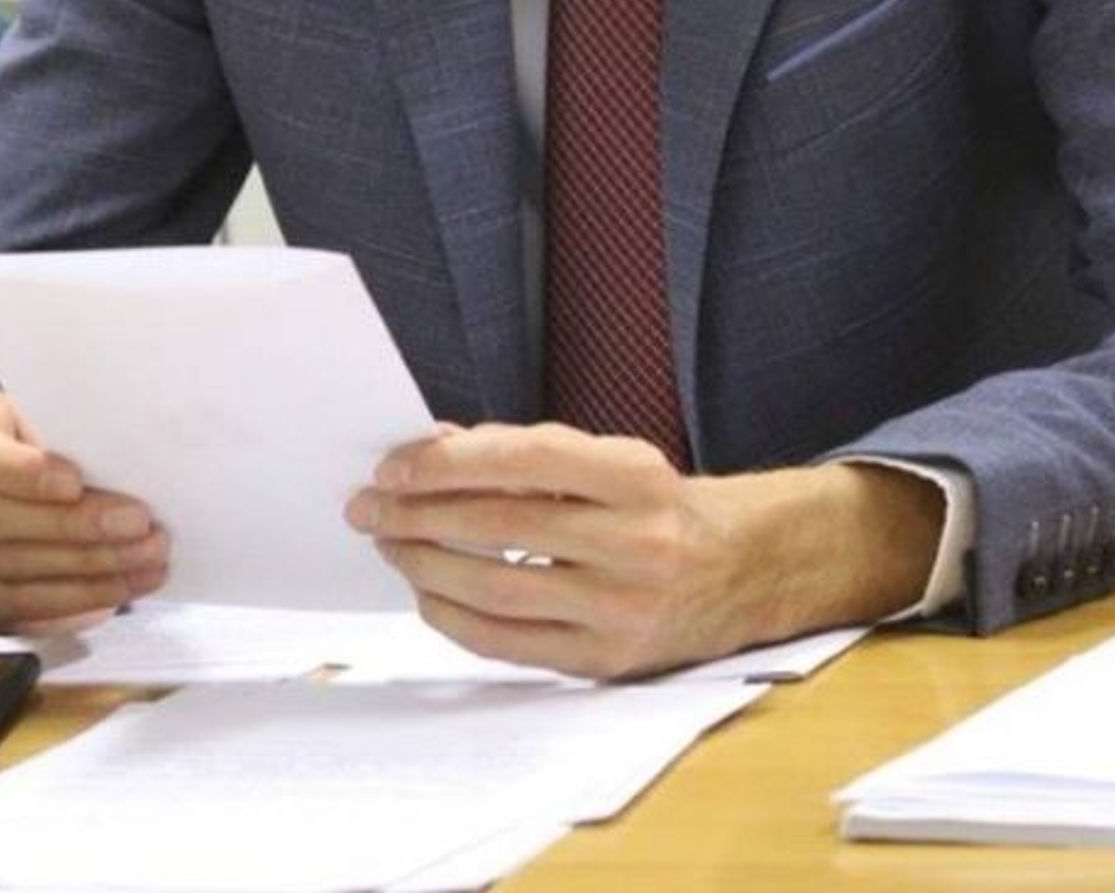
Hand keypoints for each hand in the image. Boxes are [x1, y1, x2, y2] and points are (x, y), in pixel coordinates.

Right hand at [0, 387, 169, 632]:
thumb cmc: (30, 430)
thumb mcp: (41, 407)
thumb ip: (66, 432)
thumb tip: (132, 468)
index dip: (22, 473)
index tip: (76, 482)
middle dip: (77, 530)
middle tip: (143, 530)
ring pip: (8, 575)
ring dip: (86, 577)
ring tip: (145, 566)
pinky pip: (8, 615)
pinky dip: (65, 611)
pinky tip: (112, 599)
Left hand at [345, 421, 943, 679]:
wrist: (746, 570)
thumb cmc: (661, 504)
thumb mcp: (613, 460)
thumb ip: (530, 456)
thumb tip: (433, 453)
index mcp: (638, 474)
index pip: (528, 460)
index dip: (451, 461)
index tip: (393, 463)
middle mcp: (636, 542)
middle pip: (504, 527)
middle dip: (420, 515)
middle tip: (368, 507)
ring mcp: (623, 609)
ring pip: (499, 590)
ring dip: (428, 566)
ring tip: (391, 545)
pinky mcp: (608, 662)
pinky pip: (513, 644)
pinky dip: (458, 619)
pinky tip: (429, 594)